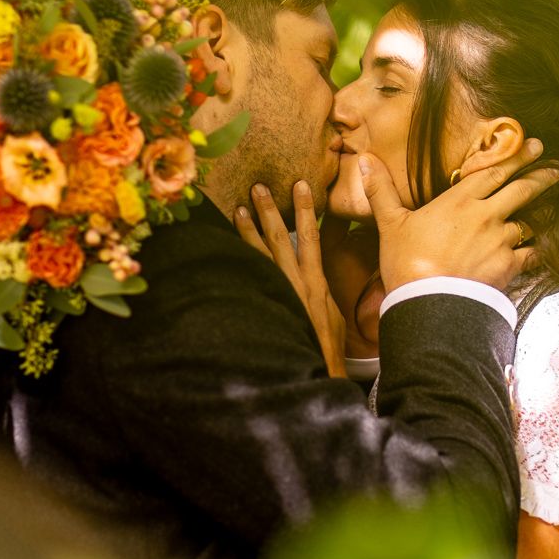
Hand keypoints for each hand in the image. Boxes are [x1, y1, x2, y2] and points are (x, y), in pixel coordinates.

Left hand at [234, 180, 347, 377]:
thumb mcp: (332, 314)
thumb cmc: (327, 347)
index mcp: (316, 282)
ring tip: (238, 208)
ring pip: (260, 255)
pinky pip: (250, 278)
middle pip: (280, 238)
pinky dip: (238, 262)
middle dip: (269, 210)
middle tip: (257, 186)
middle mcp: (296, 283)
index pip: (310, 236)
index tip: (300, 186)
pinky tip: (225, 249)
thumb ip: (322, 292)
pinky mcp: (266, 306)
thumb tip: (316, 277)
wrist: (317, 373)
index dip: (304, 210)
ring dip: (247, 230)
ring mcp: (278, 294)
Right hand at [359, 138, 558, 293]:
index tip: (534, 146)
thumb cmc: (406, 262)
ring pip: (527, 222)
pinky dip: (537, 250)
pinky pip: (531, 254)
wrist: (429, 304)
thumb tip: (364, 160)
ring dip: (539, 216)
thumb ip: (381, 190)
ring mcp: (500, 241)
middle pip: (521, 189)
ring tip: (550, 211)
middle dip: (541, 177)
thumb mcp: (390, 223)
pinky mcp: (508, 267)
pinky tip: (542, 248)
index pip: (494, 170)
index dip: (516, 156)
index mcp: (460, 200)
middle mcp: (486, 215)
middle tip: (557, 169)